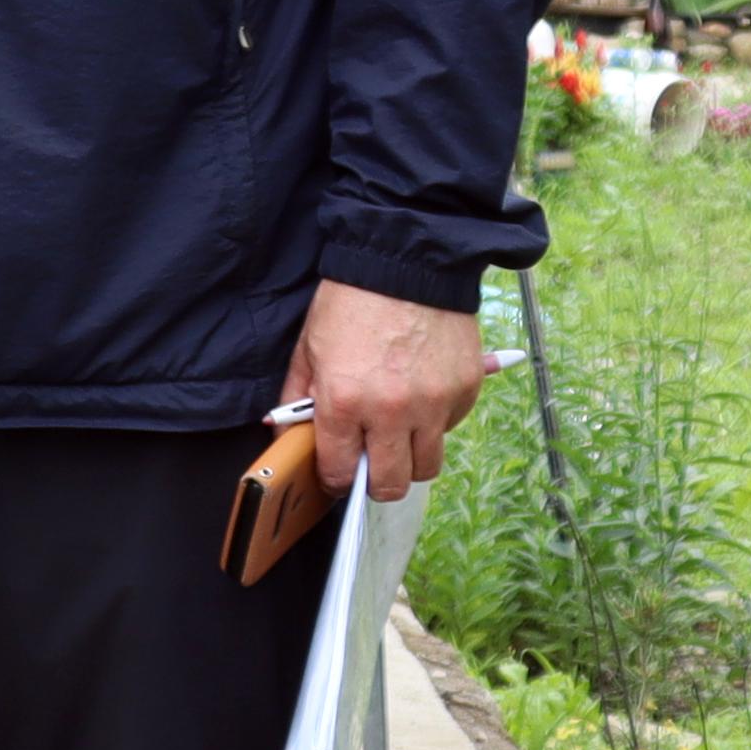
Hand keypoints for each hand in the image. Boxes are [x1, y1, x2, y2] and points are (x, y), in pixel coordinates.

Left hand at [287, 279, 488, 499]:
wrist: (405, 265)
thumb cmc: (351, 304)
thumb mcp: (308, 348)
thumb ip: (297, 397)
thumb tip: (286, 432)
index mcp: (344, 402)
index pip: (339, 471)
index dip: (334, 479)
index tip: (336, 476)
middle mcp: (391, 412)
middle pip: (390, 484)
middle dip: (374, 484)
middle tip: (369, 470)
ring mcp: (433, 405)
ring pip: (427, 467)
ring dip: (410, 461)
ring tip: (396, 439)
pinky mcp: (464, 392)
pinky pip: (450, 430)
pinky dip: (435, 426)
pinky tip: (419, 402)